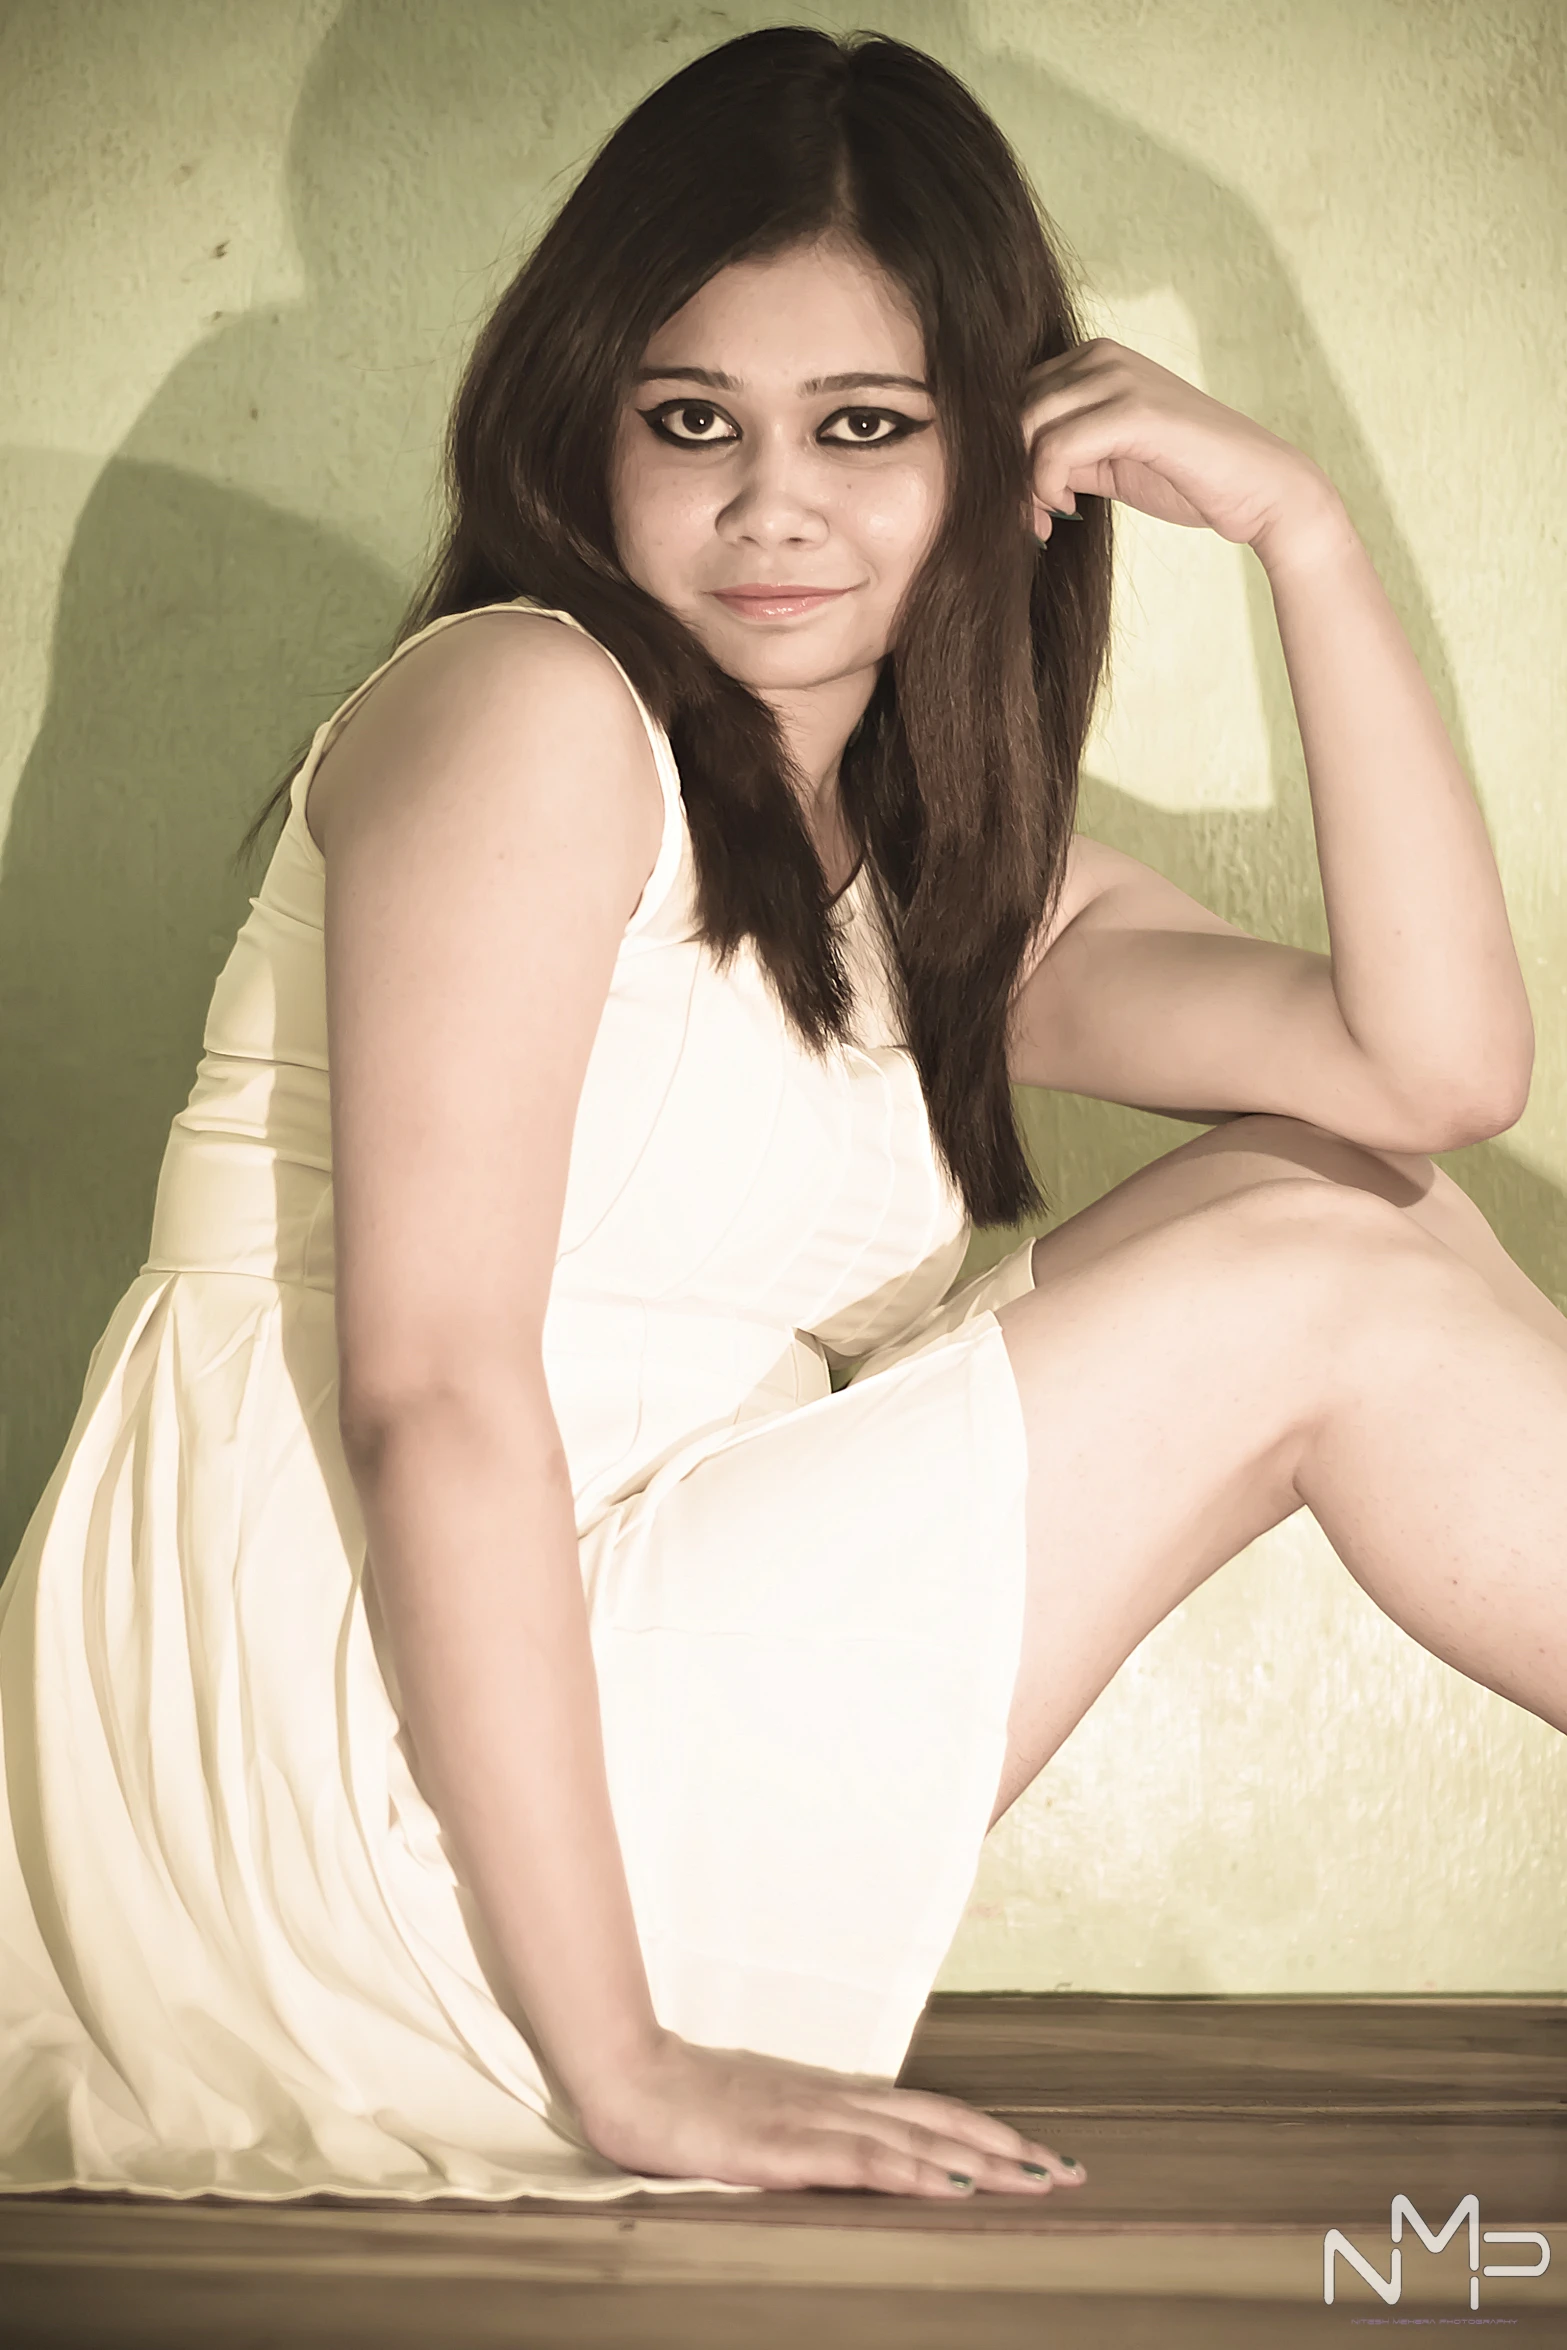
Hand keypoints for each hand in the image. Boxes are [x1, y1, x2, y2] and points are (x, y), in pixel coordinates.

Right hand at [578, 2028, 1088, 2198]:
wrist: (629, 2078)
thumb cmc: (689, 2101)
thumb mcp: (765, 2118)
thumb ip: (812, 2133)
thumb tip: (860, 2154)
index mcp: (835, 2097)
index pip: (930, 2115)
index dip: (989, 2134)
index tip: (1043, 2157)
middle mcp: (838, 2102)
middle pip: (942, 2126)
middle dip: (1010, 2152)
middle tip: (1074, 2175)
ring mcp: (814, 2121)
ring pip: (917, 2142)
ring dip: (983, 2163)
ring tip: (1039, 2183)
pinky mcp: (784, 2149)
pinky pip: (863, 2161)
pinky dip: (916, 2175)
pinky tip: (953, 2189)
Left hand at [1024, 336, 1341, 560]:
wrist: (1257, 488)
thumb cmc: (1185, 476)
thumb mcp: (1106, 460)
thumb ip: (1060, 454)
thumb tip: (1000, 473)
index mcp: (1093, 359)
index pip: (1013, 398)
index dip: (1003, 453)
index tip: (1023, 504)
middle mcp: (1101, 356)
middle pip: (1010, 411)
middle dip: (1006, 472)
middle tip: (1028, 520)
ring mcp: (1118, 378)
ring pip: (1024, 428)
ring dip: (1022, 486)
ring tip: (1045, 520)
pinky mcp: (1133, 411)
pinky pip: (1054, 448)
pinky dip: (1047, 487)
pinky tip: (1069, 508)